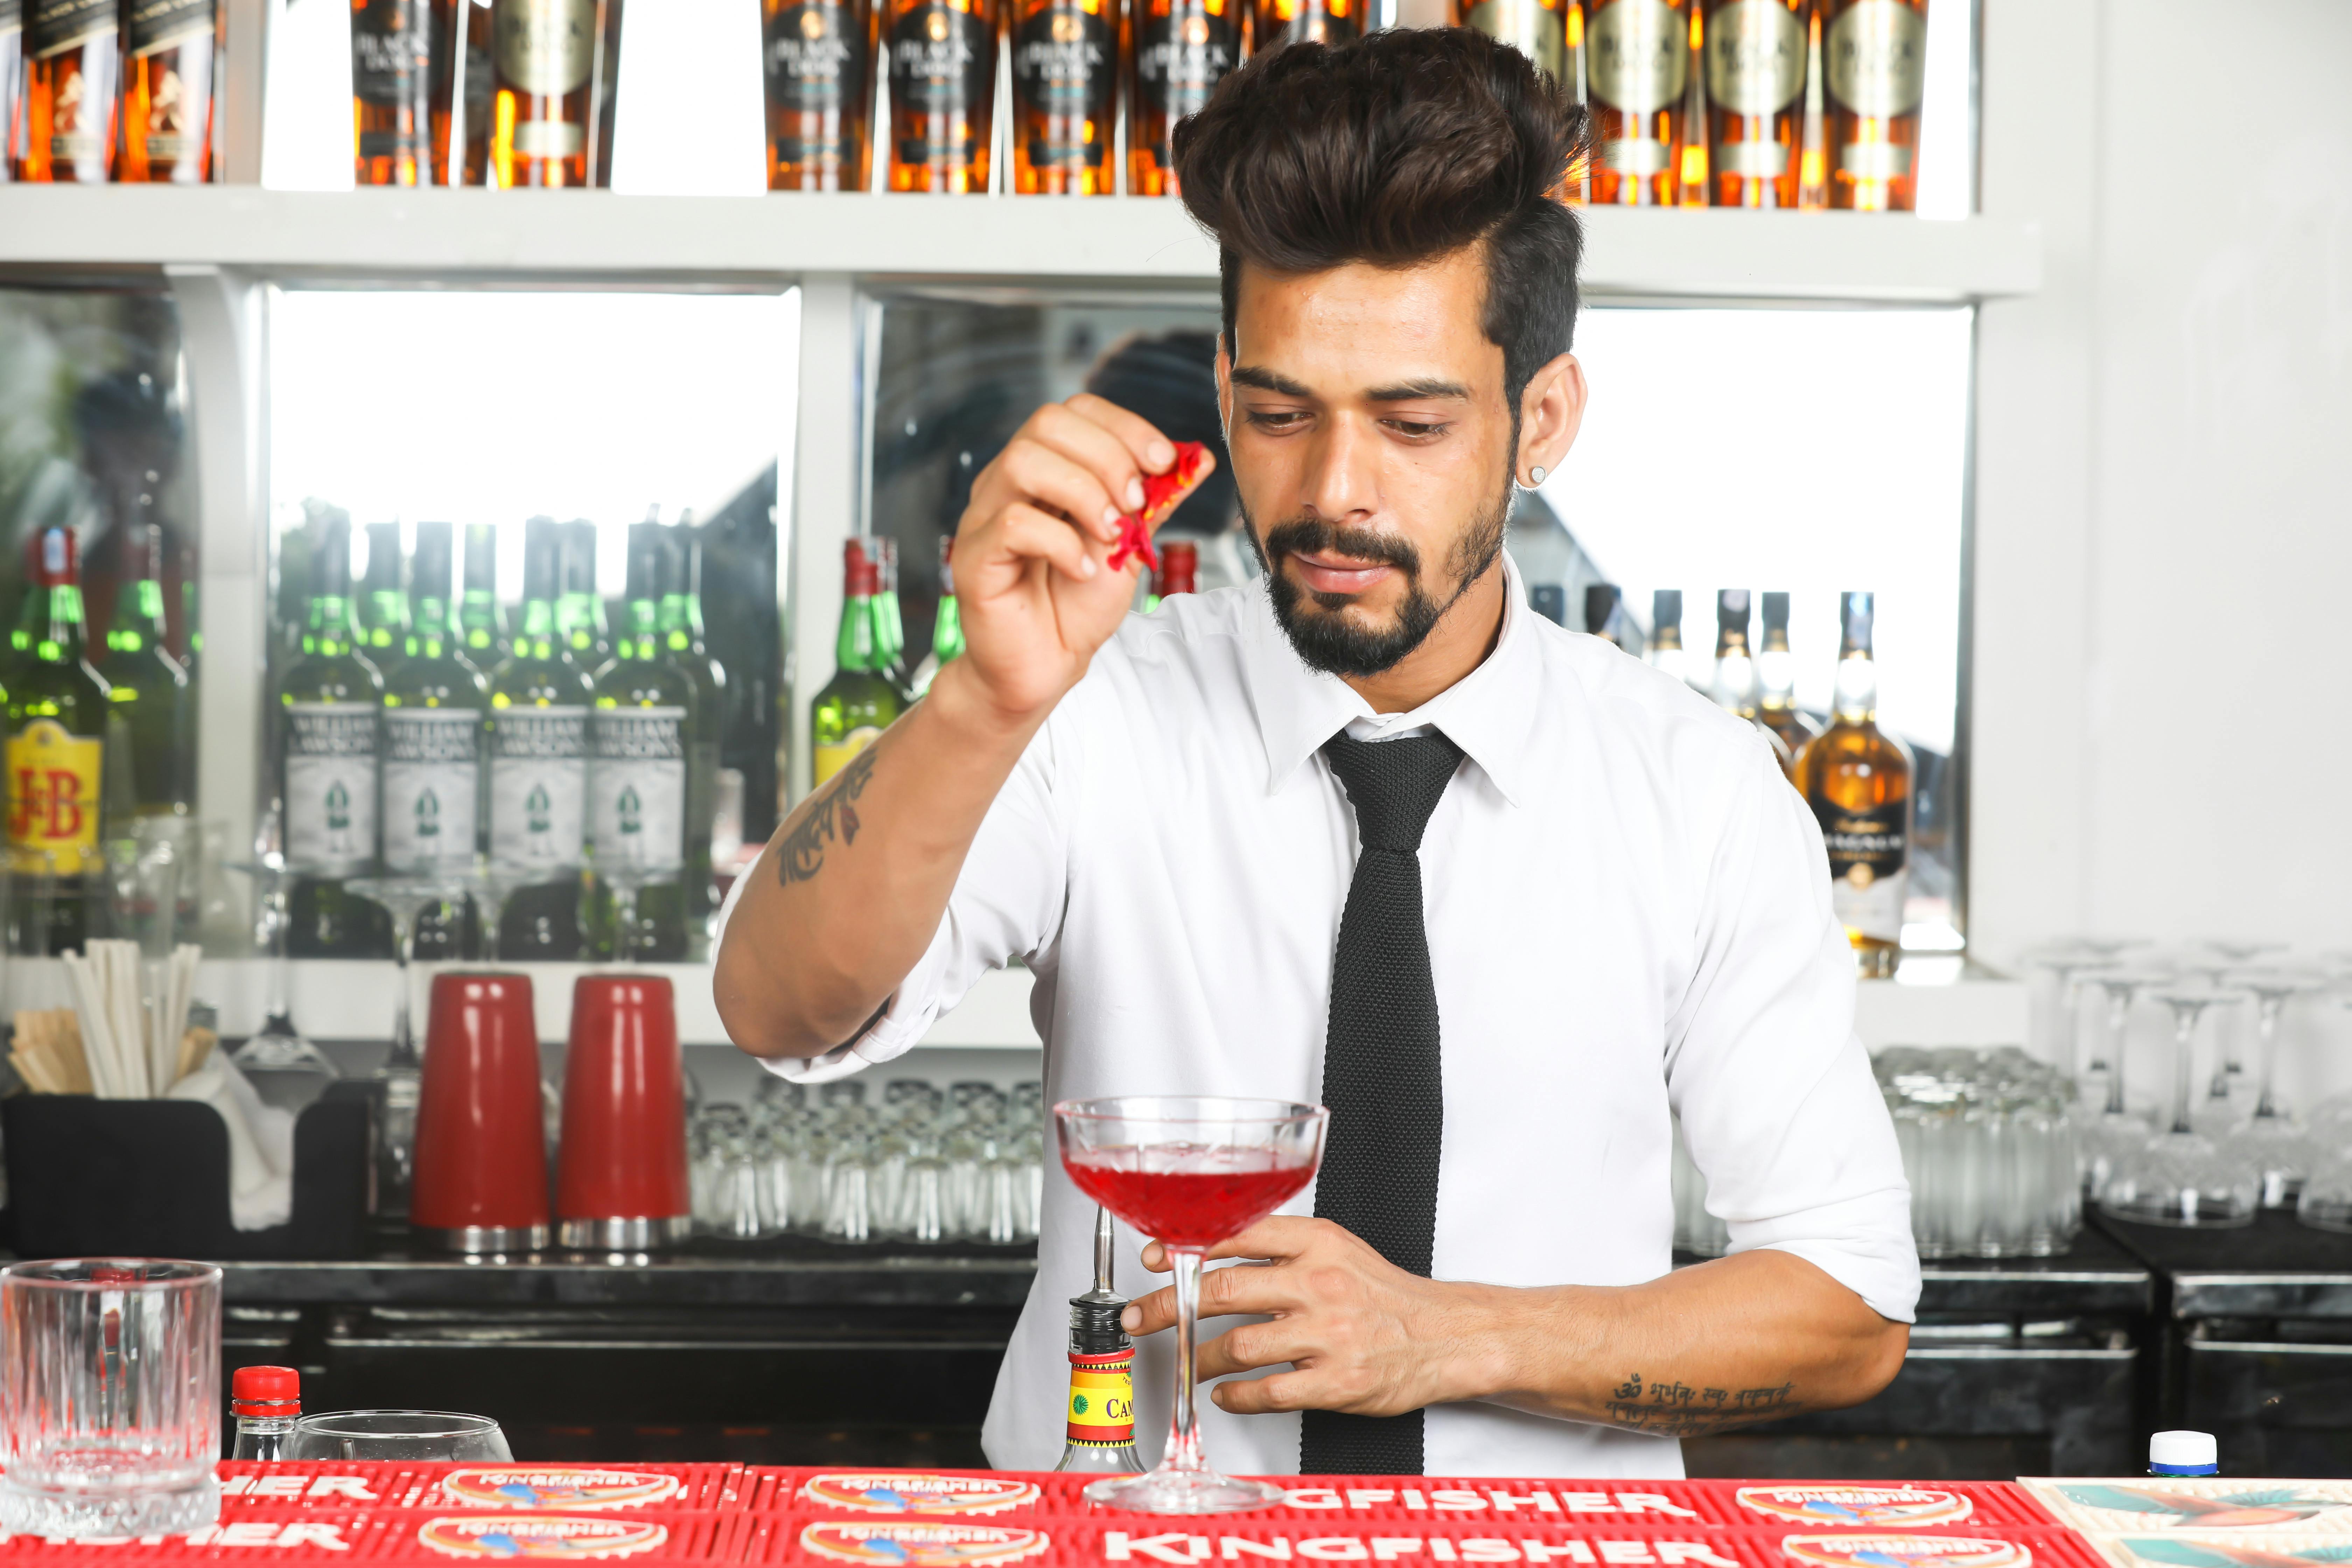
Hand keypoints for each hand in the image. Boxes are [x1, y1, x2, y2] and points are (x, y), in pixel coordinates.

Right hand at [943, 394, 1210, 723]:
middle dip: (1107, 456)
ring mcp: (984, 517)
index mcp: (1044, 469)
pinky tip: (1083, 570)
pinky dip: (1062, 543)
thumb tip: (1199, 458)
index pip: (1075, 411)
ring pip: (1024, 462)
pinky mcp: (974, 557)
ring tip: (1110, 534)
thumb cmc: (1077, 604)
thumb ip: (1156, 501)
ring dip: (1083, 492)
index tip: (1164, 463)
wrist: (1047, 664)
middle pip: (1046, 423)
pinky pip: (1013, 524)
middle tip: (1135, 504)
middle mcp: (1006, 483)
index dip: (1124, 426)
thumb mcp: (1130, 545)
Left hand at [1120, 1216, 1502, 1417]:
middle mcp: (1320, 1284)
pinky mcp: (1335, 1381)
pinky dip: (1236, 1394)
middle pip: (1223, 1290)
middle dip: (1170, 1305)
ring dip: (1201, 1356)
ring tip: (1190, 1361)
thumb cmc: (1382, 1294)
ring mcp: (1328, 1335)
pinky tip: (1226, 1392)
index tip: (1155, 1259)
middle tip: (1144, 1317)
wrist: (1442, 1336)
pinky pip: (1267, 1391)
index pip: (1237, 1235)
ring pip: (1239, 1345)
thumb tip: (1210, 1255)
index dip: (1186, 1248)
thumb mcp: (1336, 1250)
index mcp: (1317, 1243)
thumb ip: (1280, 1248)